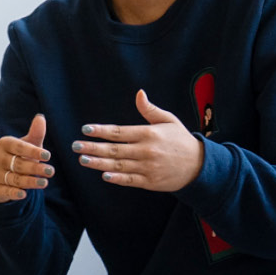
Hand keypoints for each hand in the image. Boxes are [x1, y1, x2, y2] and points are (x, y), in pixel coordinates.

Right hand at [0, 114, 53, 202]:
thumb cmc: (17, 156)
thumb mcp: (27, 145)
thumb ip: (35, 134)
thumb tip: (41, 117)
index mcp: (4, 144)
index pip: (18, 147)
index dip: (33, 151)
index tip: (47, 155)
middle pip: (18, 164)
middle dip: (35, 168)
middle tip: (51, 171)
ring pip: (14, 178)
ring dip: (30, 181)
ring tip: (44, 183)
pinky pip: (6, 191)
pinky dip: (15, 193)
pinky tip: (24, 195)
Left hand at [72, 90, 203, 191]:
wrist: (199, 165)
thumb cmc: (181, 140)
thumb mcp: (169, 120)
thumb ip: (150, 109)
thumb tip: (139, 93)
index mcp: (149, 133)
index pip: (120, 131)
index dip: (101, 130)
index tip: (86, 129)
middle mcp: (147, 150)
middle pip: (115, 149)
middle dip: (93, 147)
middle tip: (76, 145)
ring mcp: (148, 167)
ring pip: (119, 164)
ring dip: (99, 162)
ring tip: (83, 159)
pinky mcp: (150, 181)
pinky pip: (130, 180)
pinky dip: (117, 178)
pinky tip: (104, 175)